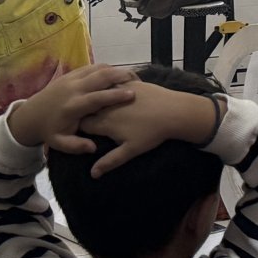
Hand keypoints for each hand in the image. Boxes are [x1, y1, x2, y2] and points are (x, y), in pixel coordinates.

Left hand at [8, 65, 137, 152]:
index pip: (97, 97)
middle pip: (100, 76)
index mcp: (73, 106)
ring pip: (97, 68)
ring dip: (114, 71)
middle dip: (119, 76)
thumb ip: (76, 146)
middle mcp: (73, 89)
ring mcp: (71, 79)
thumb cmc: (50, 130)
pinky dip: (106, 69)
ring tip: (128, 77)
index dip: (115, 95)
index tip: (131, 94)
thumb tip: (93, 147)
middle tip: (135, 80)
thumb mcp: (60, 143)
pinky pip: (93, 67)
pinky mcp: (71, 74)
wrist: (30, 116)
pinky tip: (114, 75)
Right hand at [78, 82, 219, 176]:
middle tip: (92, 117)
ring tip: (102, 103)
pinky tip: (115, 89)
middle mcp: (108, 106)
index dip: (81, 128)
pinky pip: (115, 82)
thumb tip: (93, 174)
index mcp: (104, 123)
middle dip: (88, 112)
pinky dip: (112, 87)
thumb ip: (110, 161)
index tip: (85, 130)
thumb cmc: (152, 133)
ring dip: (99, 98)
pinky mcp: (131, 82)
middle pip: (89, 108)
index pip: (82, 125)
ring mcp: (119, 91)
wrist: (175, 111)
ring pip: (100, 94)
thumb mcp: (131, 150)